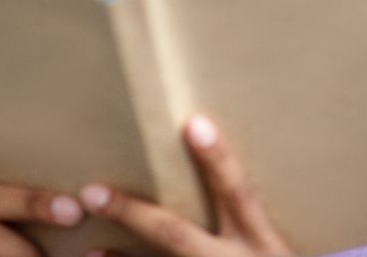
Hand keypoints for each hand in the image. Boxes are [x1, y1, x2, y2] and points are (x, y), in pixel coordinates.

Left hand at [78, 113, 294, 256]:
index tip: (193, 123)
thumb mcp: (278, 255)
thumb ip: (249, 232)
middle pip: (177, 237)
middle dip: (133, 213)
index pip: (239, 194)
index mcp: (265, 248)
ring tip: (88, 254)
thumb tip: (217, 182)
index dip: (218, 160)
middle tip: (92, 191)